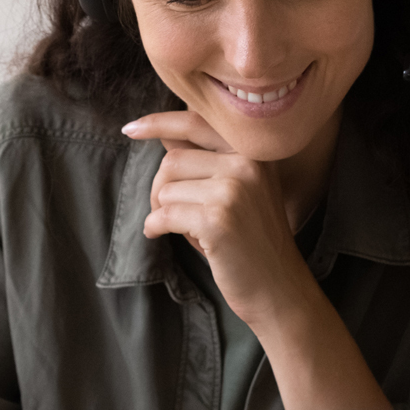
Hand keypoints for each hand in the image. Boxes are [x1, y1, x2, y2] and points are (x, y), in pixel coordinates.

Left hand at [122, 111, 321, 328]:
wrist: (278, 287)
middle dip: (160, 187)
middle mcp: (247, 163)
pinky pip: (164, 214)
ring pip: (167, 188)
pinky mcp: (217, 220)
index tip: (131, 129)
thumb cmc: (251, 240)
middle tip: (165, 210)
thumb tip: (164, 134)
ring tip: (181, 228)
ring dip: (161, 210)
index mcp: (254, 151)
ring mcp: (233, 190)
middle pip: (173, 160)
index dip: (159, 123)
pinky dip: (154, 226)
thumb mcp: (239, 189)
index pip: (197, 123)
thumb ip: (206, 160)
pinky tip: (159, 234)